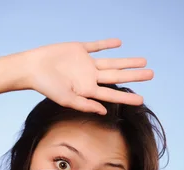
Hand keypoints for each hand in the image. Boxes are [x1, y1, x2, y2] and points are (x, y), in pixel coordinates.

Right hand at [23, 38, 153, 114]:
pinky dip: (106, 45)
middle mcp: (89, 77)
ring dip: (127, 61)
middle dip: (134, 76)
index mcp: (88, 90)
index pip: (112, 94)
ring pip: (111, 62)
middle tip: (151, 74)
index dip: (127, 97)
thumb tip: (104, 111)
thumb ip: (85, 105)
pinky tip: (119, 44)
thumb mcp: (66, 99)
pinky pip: (96, 46)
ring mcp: (85, 63)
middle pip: (117, 76)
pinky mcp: (79, 49)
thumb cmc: (46, 86)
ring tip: (143, 61)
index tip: (142, 100)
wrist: (32, 67)